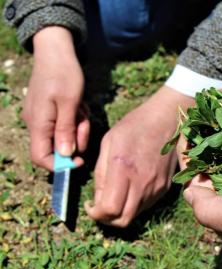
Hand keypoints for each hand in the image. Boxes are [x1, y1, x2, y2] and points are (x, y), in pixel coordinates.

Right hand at [22, 26, 88, 169]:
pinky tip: (78, 105)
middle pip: (57, 147)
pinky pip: (64, 123)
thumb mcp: (70, 103)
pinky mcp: (48, 111)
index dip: (59, 165)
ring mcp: (42, 117)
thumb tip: (65, 155)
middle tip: (84, 122)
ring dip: (77, 127)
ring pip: (63, 135)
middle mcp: (36, 123)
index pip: (40, 157)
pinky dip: (74, 118)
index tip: (79, 161)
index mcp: (38, 123)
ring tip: (81, 109)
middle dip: (75, 139)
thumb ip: (66, 130)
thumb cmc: (64, 74)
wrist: (56, 51)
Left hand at [84, 86, 194, 226]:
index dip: (95, 213)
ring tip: (114, 195)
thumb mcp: (108, 143)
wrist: (167, 119)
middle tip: (100, 207)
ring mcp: (156, 186)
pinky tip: (129, 188)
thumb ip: (101, 174)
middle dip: (107, 219)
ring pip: (134, 215)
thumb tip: (98, 199)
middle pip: (123, 220)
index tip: (90, 205)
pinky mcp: (165, 187)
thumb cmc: (135, 126)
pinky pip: (145, 205)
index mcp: (124, 169)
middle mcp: (142, 182)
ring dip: (121, 211)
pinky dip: (133, 204)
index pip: (110, 209)